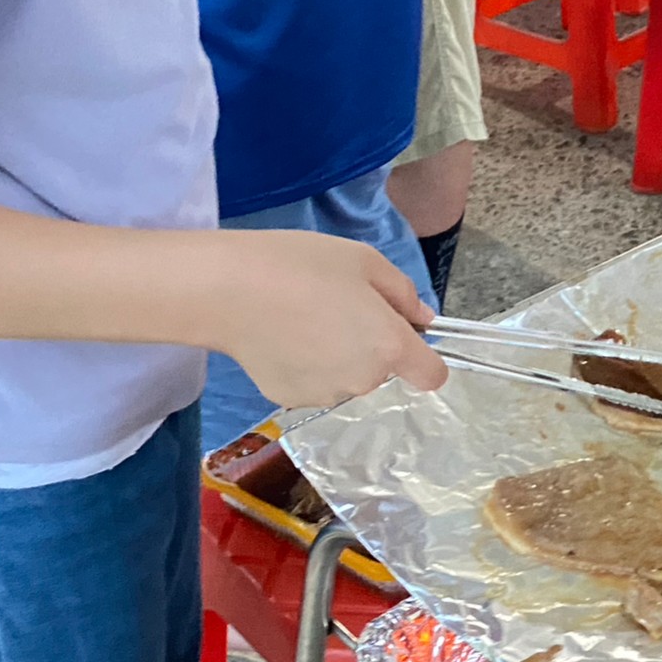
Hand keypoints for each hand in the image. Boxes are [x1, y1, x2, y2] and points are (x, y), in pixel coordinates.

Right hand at [203, 229, 446, 408]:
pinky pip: (314, 383)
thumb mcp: (364, 261)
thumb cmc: (302, 265)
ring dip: (338, 357)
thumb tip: (422, 318)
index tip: (405, 335)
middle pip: (383, 370)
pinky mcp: (291, 400)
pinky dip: (306, 366)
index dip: (424, 356)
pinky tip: (283, 337)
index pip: (431, 375)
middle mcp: (364, 380)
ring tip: (304, 320)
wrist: (230, 290)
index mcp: (389, 345)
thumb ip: (402, 292)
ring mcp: (326, 395)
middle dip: (371, 344)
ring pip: (347, 378)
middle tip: (338, 307)